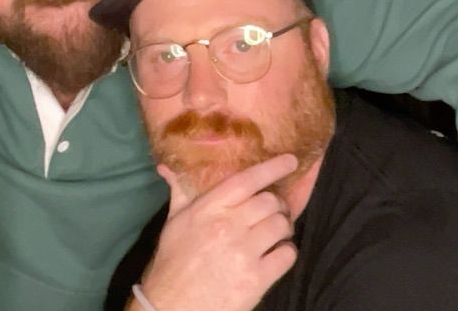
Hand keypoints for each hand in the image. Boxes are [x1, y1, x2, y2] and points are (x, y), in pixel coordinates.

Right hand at [140, 154, 298, 310]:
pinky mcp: (256, 280)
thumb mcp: (174, 222)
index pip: (247, 180)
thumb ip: (179, 191)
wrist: (173, 305)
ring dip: (283, 227)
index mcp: (209, 208)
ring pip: (282, 226)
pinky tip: (276, 255)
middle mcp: (229, 225)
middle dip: (277, 205)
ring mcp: (244, 252)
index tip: (291, 160)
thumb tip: (166, 166)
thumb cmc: (173, 260)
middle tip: (275, 210)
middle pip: (270, 202)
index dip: (272, 168)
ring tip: (276, 233)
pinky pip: (287, 255)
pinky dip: (286, 252)